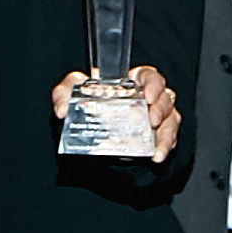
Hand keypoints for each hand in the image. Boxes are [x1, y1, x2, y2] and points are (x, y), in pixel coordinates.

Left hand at [47, 63, 181, 161]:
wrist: (91, 131)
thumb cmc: (87, 103)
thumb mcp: (72, 92)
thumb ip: (63, 93)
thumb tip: (60, 110)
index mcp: (132, 82)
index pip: (150, 76)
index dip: (153, 84)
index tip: (148, 95)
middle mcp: (148, 99)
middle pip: (165, 98)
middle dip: (161, 110)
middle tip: (151, 120)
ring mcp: (154, 118)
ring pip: (170, 121)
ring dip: (167, 134)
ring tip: (157, 150)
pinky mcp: (155, 137)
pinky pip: (167, 139)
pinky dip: (164, 148)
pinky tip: (157, 156)